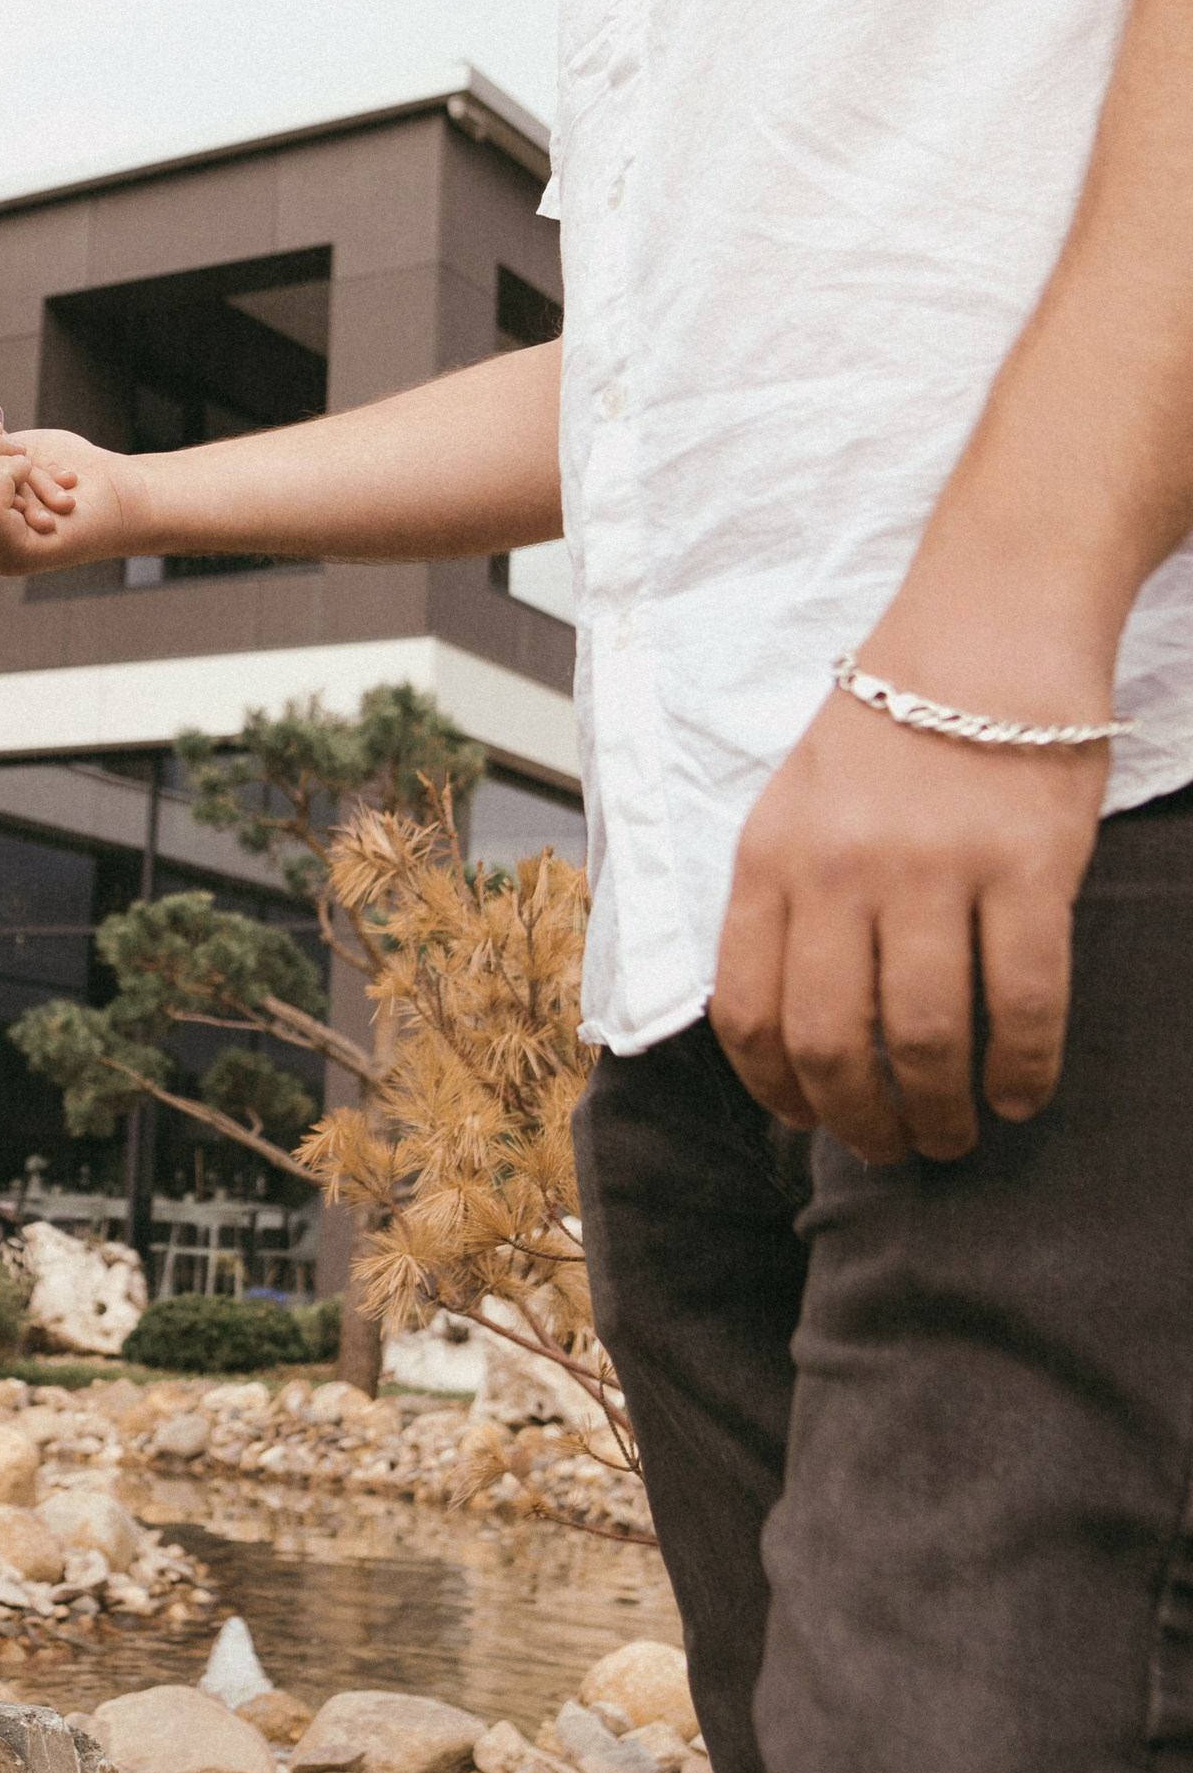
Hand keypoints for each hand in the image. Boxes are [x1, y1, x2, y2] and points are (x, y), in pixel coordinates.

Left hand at [711, 677, 1107, 1164]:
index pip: (746, 1011)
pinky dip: (1022, 1068)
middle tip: (894, 1150)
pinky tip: (1023, 1093)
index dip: (776, 1090)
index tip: (808, 1120)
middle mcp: (837, 869)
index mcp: (769, 856)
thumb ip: (784, 898)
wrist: (988, 622)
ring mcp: (931, 869)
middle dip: (859, 1121)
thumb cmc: (894, 721)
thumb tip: (786, 1028)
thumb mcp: (797, 800)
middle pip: (830, 1042)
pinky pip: (1020, 1002)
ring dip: (941, 1111)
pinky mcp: (1025, 867)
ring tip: (959, 1135)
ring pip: (922, 1038)